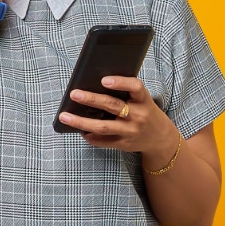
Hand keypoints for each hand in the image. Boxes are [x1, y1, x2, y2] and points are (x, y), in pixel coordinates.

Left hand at [57, 76, 178, 163]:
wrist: (160, 138)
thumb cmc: (144, 111)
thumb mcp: (141, 99)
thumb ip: (124, 92)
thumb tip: (92, 85)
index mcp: (144, 100)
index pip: (135, 87)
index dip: (120, 83)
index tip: (103, 80)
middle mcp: (138, 115)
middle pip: (112, 106)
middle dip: (91, 99)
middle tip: (74, 94)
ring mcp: (130, 132)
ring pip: (103, 127)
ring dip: (81, 122)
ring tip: (65, 117)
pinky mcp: (124, 145)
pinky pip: (102, 141)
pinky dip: (89, 135)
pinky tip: (79, 130)